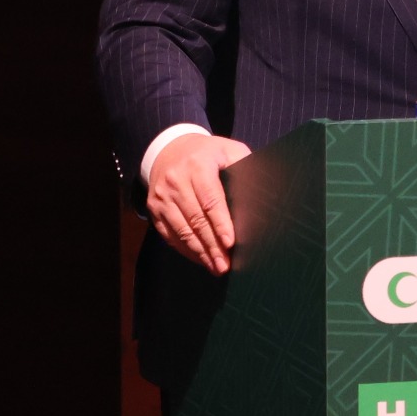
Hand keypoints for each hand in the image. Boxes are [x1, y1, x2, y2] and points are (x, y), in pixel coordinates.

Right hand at [146, 131, 251, 272]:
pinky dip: (185, 249)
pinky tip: (199, 258)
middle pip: (196, 219)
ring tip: (215, 267)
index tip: (230, 242)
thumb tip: (263, 190)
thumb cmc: (207, 153)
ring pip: (181, 230)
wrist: (169, 149)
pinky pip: (169, 234)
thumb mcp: (228, 150)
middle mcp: (176, 181)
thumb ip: (244, 165)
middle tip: (225, 264)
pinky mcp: (154, 208)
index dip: (221, 223)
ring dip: (200, 252)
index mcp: (198, 165)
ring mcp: (162, 196)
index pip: (210, 199)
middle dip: (212, 245)